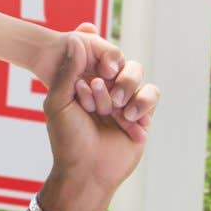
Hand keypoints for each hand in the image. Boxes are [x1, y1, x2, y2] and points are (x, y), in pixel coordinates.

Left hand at [43, 32, 159, 196]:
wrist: (87, 172)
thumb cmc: (67, 138)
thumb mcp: (59, 103)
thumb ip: (67, 71)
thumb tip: (75, 39)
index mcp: (83, 82)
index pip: (95, 58)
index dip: (95, 64)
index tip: (91, 81)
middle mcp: (105, 88)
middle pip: (117, 63)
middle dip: (108, 82)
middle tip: (100, 96)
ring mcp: (124, 100)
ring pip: (136, 75)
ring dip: (126, 90)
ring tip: (117, 111)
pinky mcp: (142, 114)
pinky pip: (151, 94)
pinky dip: (141, 105)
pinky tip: (128, 121)